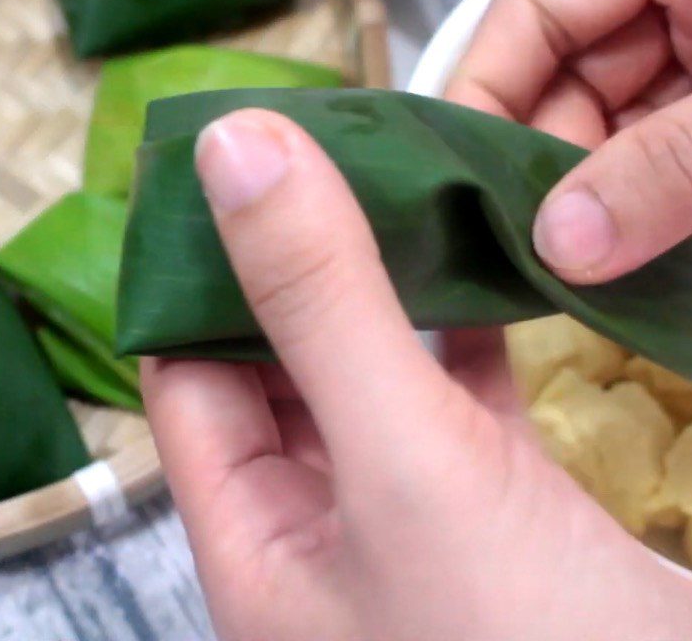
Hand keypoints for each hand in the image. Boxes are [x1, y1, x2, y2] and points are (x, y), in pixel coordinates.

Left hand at [142, 110, 691, 640]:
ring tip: (397, 182)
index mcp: (256, 542)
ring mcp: (414, 518)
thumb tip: (235, 150)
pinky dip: (471, 330)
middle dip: (297, 264)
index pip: (189, 378)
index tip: (228, 171)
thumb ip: (321, 308)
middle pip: (281, 367)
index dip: (198, 272)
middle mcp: (322, 532)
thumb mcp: (405, 468)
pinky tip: (488, 263)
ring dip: (387, 288)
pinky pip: (462, 396)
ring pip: (376, 374)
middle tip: (322, 152)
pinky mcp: (502, 508)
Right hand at [446, 0, 691, 284]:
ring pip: (613, 135)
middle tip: (517, 257)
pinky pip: (670, 172)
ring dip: (593, 207)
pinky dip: (649, 224)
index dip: (482, 87)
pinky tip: (630, 275)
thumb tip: (560, 251)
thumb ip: (684, 162)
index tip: (452, 180)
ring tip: (568, 280)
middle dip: (539, 165)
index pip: (538, 4)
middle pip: (567, 77)